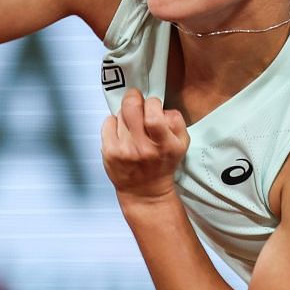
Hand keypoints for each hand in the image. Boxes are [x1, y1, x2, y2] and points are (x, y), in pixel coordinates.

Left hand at [101, 88, 188, 204]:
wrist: (145, 191)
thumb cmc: (163, 164)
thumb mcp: (182, 143)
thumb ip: (176, 121)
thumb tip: (160, 107)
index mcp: (163, 144)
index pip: (153, 114)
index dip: (152, 103)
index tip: (152, 106)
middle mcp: (142, 148)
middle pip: (131, 107)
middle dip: (134, 98)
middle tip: (136, 101)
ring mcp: (123, 150)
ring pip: (120, 113)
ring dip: (126, 114)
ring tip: (132, 126)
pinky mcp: (109, 152)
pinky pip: (107, 122)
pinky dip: (114, 123)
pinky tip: (122, 133)